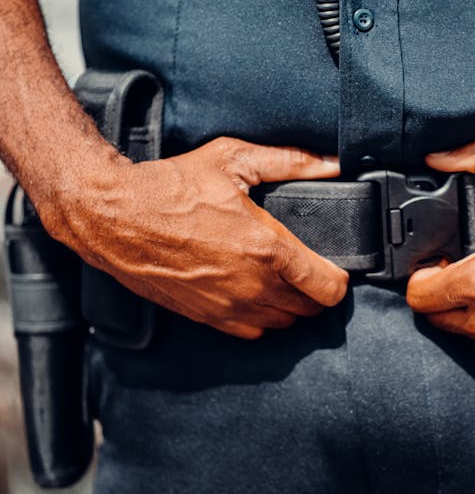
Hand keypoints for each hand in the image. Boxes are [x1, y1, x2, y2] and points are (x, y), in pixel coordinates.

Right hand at [44, 137, 348, 339]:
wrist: (115, 217)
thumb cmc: (171, 187)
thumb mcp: (233, 160)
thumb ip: (291, 162)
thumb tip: (331, 163)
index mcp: (266, 248)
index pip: (328, 287)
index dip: (341, 281)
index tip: (339, 270)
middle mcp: (252, 284)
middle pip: (309, 308)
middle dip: (317, 292)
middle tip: (311, 271)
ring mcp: (229, 305)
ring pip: (282, 323)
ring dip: (291, 307)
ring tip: (286, 283)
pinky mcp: (207, 317)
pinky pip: (252, 333)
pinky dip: (262, 319)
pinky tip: (256, 295)